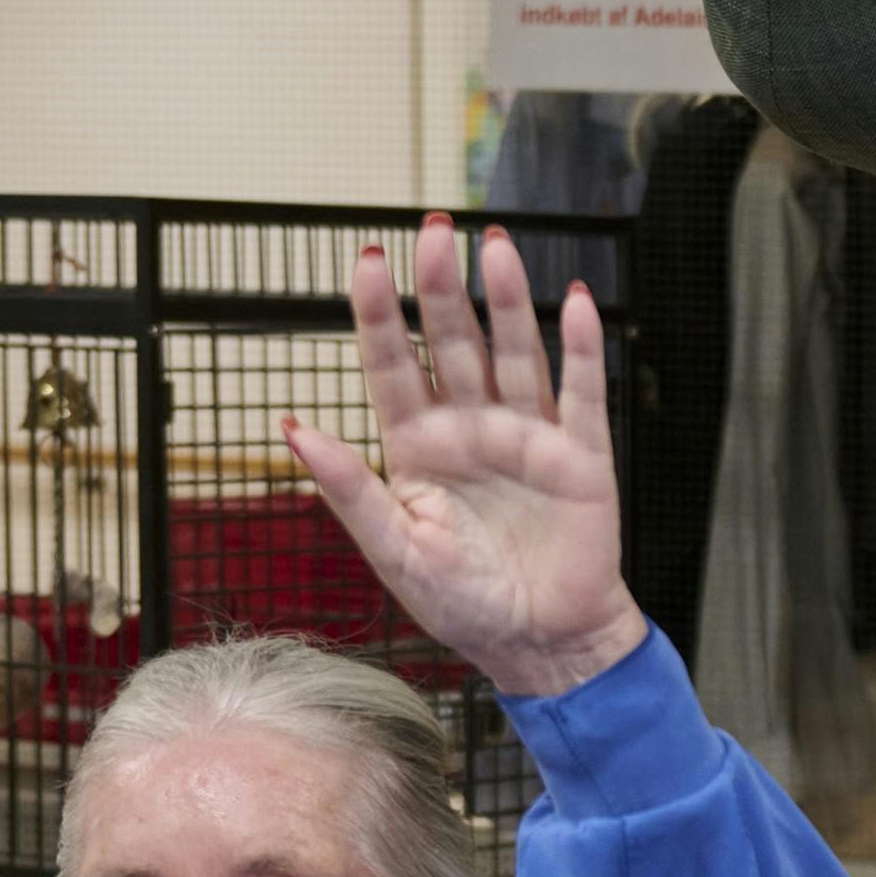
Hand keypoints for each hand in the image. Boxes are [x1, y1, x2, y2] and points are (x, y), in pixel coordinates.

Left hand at [291, 220, 652, 699]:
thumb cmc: (463, 603)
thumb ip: (349, 487)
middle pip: (454, 341)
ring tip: (495, 246)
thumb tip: (294, 428)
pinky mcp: (580, 454)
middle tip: (434, 230)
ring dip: (507, 298)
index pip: (393, 363)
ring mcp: (527, 435)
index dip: (380, 313)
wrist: (540, 646)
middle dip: (443, 285)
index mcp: (418, 446)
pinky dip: (581, 346)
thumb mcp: (394, 549)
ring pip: (515, 351)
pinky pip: (580, 391)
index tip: (367, 260)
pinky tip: (574, 300)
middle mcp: (471, 427)